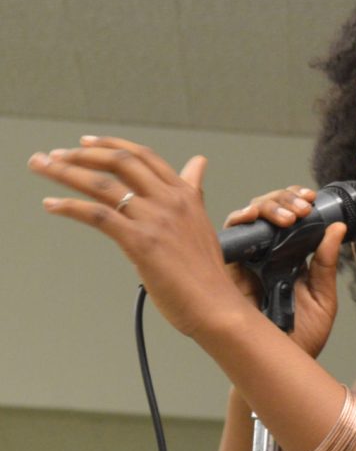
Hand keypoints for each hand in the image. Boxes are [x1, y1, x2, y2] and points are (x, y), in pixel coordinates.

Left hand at [27, 139, 344, 355]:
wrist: (217, 307)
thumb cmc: (209, 275)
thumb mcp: (202, 223)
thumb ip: (193, 191)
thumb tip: (197, 164)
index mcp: (185, 195)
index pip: (142, 156)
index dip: (110, 145)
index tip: (85, 143)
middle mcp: (170, 200)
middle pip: (119, 161)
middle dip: (80, 153)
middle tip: (54, 155)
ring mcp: (155, 220)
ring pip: (102, 183)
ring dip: (65, 171)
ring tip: (42, 167)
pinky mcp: (140, 242)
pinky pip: (98, 214)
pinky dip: (70, 206)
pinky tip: (52, 205)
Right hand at [224, 185, 345, 358]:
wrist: (281, 362)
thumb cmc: (300, 337)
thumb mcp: (323, 298)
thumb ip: (326, 264)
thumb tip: (337, 228)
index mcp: (291, 258)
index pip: (291, 218)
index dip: (297, 201)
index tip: (312, 200)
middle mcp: (268, 255)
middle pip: (270, 210)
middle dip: (285, 199)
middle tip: (302, 208)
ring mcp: (249, 260)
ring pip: (251, 216)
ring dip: (268, 206)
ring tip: (289, 216)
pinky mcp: (231, 268)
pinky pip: (231, 235)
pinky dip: (241, 220)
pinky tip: (255, 218)